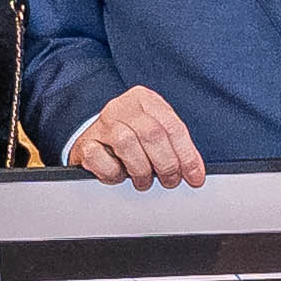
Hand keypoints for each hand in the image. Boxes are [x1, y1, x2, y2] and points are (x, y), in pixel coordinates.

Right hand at [75, 86, 206, 189]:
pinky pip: (101, 159)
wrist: (92, 136)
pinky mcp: (86, 143)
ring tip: (144, 180)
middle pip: (152, 134)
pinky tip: (120, 174)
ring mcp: (102, 124)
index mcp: (145, 99)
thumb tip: (194, 171)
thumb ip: (174, 145)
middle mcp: (122, 107)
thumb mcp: (155, 131)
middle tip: (170, 181)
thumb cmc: (129, 136)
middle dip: (167, 164)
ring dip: (141, 171)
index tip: (195, 177)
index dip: (187, 155)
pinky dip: (114, 173)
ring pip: (127, 144)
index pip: (172, 126)